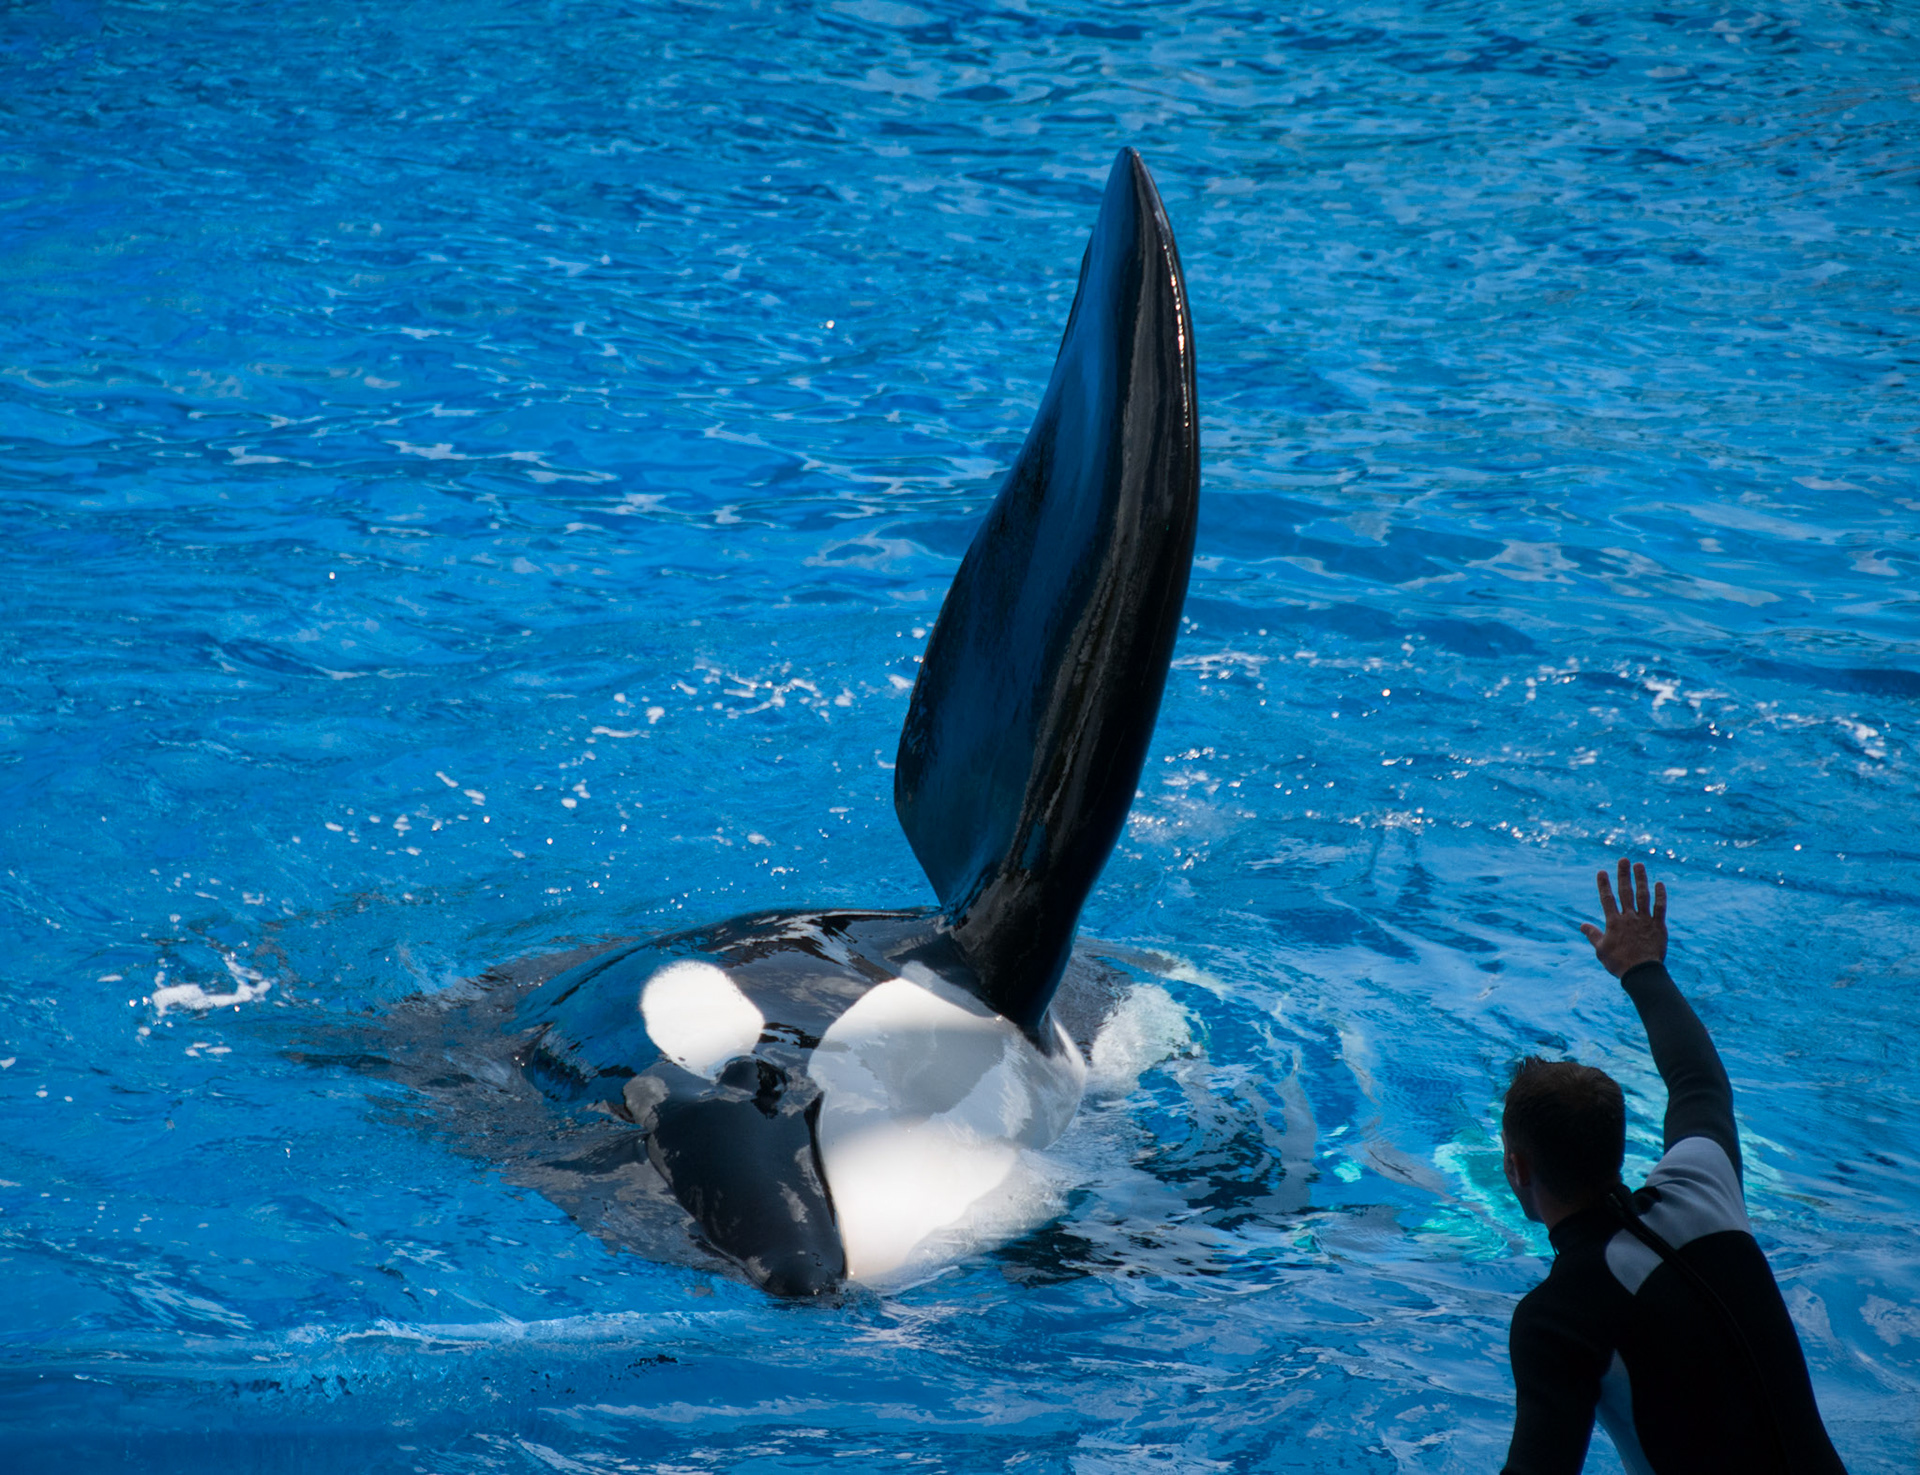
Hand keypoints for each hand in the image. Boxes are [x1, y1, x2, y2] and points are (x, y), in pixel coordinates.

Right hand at [1580, 858, 1666, 978]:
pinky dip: (1660, 896)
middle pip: (1626, 892)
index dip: (1604, 885)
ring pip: (1643, 896)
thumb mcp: (1601, 950)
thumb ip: (1593, 935)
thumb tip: (1582, 925)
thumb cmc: (1619, 963)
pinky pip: (1660, 908)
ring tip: (1639, 865)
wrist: (1641, 973)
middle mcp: (1629, 918)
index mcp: (1614, 923)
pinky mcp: (1658, 926)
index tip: (1602, 871)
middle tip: (1623, 859)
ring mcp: (1645, 921)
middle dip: (1623, 875)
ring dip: (1641, 879)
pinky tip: (1659, 884)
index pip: (1607, 899)